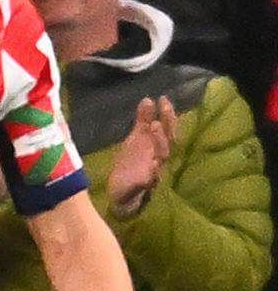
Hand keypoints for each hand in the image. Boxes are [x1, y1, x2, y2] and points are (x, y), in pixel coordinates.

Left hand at [106, 96, 176, 218]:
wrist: (122, 192)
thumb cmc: (133, 163)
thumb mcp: (136, 139)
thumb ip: (142, 121)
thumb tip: (148, 99)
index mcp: (156, 145)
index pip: (167, 128)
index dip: (167, 114)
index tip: (163, 98)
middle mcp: (159, 157)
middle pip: (169, 140)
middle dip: (167, 125)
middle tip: (161, 109)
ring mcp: (155, 171)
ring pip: (163, 157)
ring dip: (160, 141)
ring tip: (153, 127)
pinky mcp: (144, 186)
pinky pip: (150, 180)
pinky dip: (153, 174)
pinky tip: (153, 166)